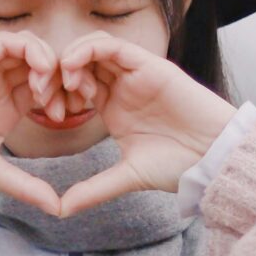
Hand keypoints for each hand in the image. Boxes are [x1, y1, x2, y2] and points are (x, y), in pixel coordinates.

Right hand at [0, 31, 69, 213]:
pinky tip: (39, 71)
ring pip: (31, 47)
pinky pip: (10, 41)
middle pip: (44, 63)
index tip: (69, 114)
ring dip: (48, 62)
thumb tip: (56, 209)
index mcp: (11, 102)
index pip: (48, 86)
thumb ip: (25, 185)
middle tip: (67, 98)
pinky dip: (31, 50)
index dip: (63, 95)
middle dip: (62, 77)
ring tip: (47, 88)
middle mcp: (3, 81)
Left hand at [45, 32, 237, 216]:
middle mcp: (122, 85)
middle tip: (42, 94)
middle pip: (80, 62)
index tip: (44, 113)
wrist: (213, 158)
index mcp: (113, 106)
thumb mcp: (127, 176)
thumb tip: (61, 210)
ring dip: (70, 57)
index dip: (55, 93)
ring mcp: (136, 73)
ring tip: (59, 81)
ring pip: (94, 47)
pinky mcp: (150, 64)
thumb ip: (94, 188)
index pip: (75, 85)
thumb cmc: (178, 166)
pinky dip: (89, 50)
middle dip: (55, 73)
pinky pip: (114, 45)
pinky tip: (74, 69)